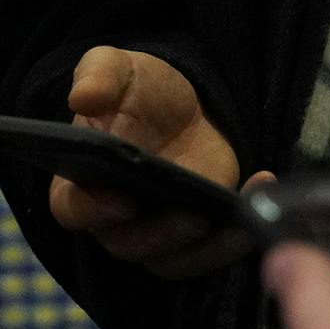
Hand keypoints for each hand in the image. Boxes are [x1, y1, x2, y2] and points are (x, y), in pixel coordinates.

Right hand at [49, 47, 260, 279]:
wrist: (183, 108)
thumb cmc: (138, 92)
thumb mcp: (117, 68)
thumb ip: (97, 76)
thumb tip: (82, 97)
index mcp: (80, 180)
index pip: (71, 208)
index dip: (92, 211)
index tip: (122, 201)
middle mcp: (110, 218)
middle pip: (124, 244)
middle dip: (159, 235)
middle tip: (191, 215)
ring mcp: (153, 233)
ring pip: (169, 260)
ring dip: (203, 247)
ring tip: (234, 218)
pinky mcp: (192, 238)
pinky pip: (208, 256)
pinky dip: (235, 239)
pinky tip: (258, 195)